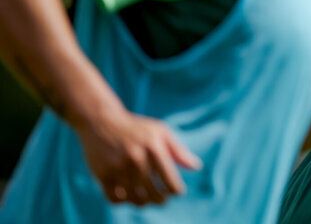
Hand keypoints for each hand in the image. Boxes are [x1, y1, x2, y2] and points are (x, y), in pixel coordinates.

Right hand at [75, 108, 200, 204]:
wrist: (101, 121)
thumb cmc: (137, 128)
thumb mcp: (160, 131)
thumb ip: (179, 151)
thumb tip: (196, 168)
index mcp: (154, 148)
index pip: (171, 182)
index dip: (176, 191)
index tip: (176, 191)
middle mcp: (136, 158)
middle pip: (154, 194)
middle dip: (162, 199)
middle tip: (163, 198)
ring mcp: (117, 168)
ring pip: (135, 199)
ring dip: (144, 202)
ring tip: (148, 198)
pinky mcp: (102, 174)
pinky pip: (115, 199)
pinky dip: (124, 201)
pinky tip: (129, 195)